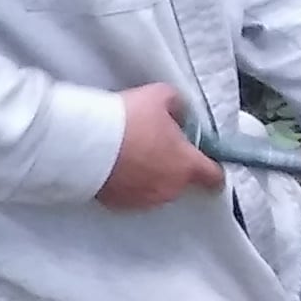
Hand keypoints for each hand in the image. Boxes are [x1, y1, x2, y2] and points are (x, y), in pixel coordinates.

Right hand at [96, 83, 223, 209]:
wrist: (87, 142)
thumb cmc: (128, 120)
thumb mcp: (160, 96)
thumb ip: (177, 104)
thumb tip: (180, 111)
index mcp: (186, 165)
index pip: (214, 177)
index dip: (214, 169)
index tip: (209, 162)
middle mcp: (170, 189)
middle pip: (181, 180)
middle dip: (173, 164)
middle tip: (156, 143)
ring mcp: (145, 199)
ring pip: (157, 187)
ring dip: (151, 174)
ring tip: (133, 152)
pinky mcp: (121, 204)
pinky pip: (132, 193)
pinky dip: (130, 182)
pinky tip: (118, 164)